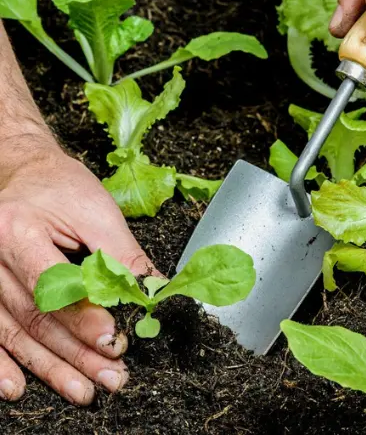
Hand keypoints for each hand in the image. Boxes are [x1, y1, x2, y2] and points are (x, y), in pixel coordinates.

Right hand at [0, 134, 157, 404]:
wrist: (24, 174)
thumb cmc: (60, 188)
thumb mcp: (97, 211)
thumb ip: (123, 254)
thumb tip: (153, 292)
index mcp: (17, 231)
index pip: (53, 285)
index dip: (84, 318)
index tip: (114, 339)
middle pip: (35, 317)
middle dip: (76, 353)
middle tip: (111, 376)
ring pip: (15, 334)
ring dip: (51, 367)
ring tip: (84, 389)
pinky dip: (3, 364)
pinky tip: (19, 387)